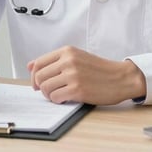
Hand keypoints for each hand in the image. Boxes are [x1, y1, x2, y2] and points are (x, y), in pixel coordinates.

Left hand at [27, 46, 145, 104]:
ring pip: (45, 88)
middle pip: (39, 77)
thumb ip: (54, 60)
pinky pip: (55, 97)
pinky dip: (57, 100)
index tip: (36, 83)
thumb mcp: (76, 57)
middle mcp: (68, 61)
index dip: (33, 76)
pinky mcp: (78, 90)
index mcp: (67, 51)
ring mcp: (73, 75)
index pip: (38, 63)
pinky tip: (65, 98)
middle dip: (40, 87)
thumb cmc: (99, 69)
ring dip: (49, 95)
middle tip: (49, 92)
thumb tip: (29, 66)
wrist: (121, 78)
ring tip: (58, 95)